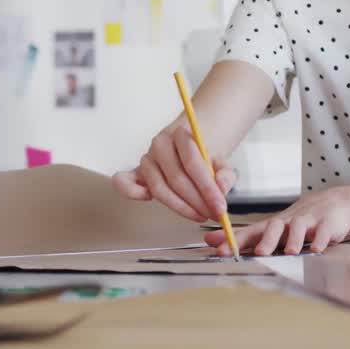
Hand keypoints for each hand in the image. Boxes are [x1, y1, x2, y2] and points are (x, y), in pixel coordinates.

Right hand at [112, 123, 237, 222]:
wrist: (191, 144)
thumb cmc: (204, 155)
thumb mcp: (221, 161)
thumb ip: (225, 174)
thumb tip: (222, 189)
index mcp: (181, 133)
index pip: (193, 163)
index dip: (207, 189)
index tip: (220, 208)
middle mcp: (160, 144)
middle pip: (176, 178)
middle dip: (197, 201)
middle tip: (212, 214)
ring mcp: (147, 159)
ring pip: (159, 187)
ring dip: (180, 207)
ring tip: (199, 214)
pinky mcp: (137, 172)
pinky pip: (125, 182)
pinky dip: (133, 192)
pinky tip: (148, 200)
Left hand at [207, 186, 349, 256]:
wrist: (335, 205)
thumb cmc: (299, 220)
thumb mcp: (271, 228)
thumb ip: (243, 236)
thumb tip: (209, 240)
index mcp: (273, 225)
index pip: (251, 231)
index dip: (235, 241)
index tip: (219, 250)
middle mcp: (288, 222)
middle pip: (274, 226)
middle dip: (267, 240)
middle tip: (260, 253)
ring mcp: (309, 221)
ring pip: (299, 227)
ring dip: (294, 239)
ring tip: (291, 252)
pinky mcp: (328, 224)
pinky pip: (324, 231)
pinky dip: (320, 239)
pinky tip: (317, 248)